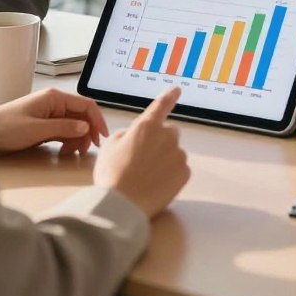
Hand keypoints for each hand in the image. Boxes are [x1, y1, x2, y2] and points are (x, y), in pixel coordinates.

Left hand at [0, 88, 109, 155]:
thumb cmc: (6, 128)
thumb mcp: (36, 130)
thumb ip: (63, 129)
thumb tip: (86, 128)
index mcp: (55, 98)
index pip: (86, 105)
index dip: (97, 120)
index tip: (102, 137)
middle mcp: (54, 103)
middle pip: (82, 116)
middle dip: (87, 133)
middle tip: (84, 150)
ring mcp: (49, 113)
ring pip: (74, 125)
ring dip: (77, 139)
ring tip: (71, 153)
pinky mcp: (44, 124)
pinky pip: (63, 131)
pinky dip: (67, 141)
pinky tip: (63, 151)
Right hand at [94, 87, 189, 218]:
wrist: (122, 205)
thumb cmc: (112, 175)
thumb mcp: (110, 146)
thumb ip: (126, 134)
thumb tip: (134, 136)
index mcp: (147, 126)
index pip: (161, 105)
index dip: (169, 96)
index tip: (177, 89)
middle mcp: (167, 136)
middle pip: (169, 132)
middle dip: (160, 141)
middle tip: (144, 159)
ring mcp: (178, 155)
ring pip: (174, 152)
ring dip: (165, 159)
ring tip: (146, 177)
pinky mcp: (185, 173)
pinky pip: (179, 170)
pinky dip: (171, 175)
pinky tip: (155, 185)